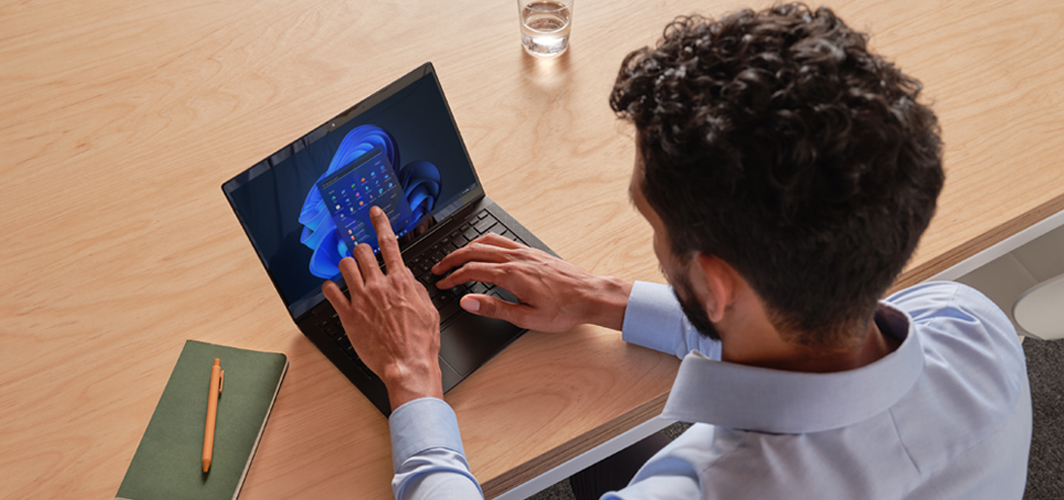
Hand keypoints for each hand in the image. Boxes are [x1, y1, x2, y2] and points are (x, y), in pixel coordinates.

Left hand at [322, 206, 442, 410]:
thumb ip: (416, 288)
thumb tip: (407, 278)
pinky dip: (330, 287)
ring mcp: (362, 299)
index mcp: (400, 281)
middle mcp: (379, 286)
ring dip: (346, 265)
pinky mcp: (349, 315)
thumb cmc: (420, 342)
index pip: (388, 243)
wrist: (407, 365)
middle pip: (362, 252)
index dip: (380, 223)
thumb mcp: (428, 308)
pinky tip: (332, 289)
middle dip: (361, 250)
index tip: (374, 212)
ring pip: (345, 266)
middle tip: (361, 255)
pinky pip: (331, 292)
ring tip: (349, 271)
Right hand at [433, 233, 632, 331]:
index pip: (471, 271)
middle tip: (439, 269)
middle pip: (474, 251)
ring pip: (487, 241)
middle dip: (452, 259)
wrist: (590, 296)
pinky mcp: (533, 251)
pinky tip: (484, 249)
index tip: (441, 284)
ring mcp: (525, 252)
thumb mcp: (526, 317)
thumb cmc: (563, 309)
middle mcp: (516, 258)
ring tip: (455, 257)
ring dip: (467, 248)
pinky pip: (502, 240)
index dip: (452, 277)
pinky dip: (485, 242)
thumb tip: (468, 301)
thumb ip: (494, 308)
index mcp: (511, 275)